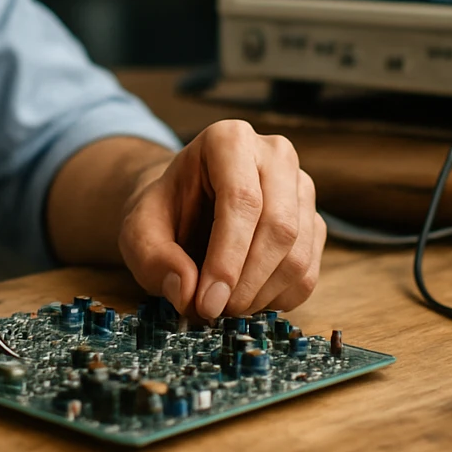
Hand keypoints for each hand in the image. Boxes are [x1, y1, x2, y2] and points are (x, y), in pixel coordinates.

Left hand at [118, 119, 323, 320]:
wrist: (186, 208)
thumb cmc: (165, 213)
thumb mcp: (138, 231)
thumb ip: (154, 258)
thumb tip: (186, 292)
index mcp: (229, 140)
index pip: (242, 200)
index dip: (227, 258)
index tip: (207, 302)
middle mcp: (275, 155)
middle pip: (278, 227)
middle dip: (246, 282)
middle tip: (214, 311)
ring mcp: (301, 188)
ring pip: (298, 254)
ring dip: (260, 295)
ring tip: (224, 306)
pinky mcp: (313, 222)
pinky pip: (309, 272)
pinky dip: (277, 299)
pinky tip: (246, 299)